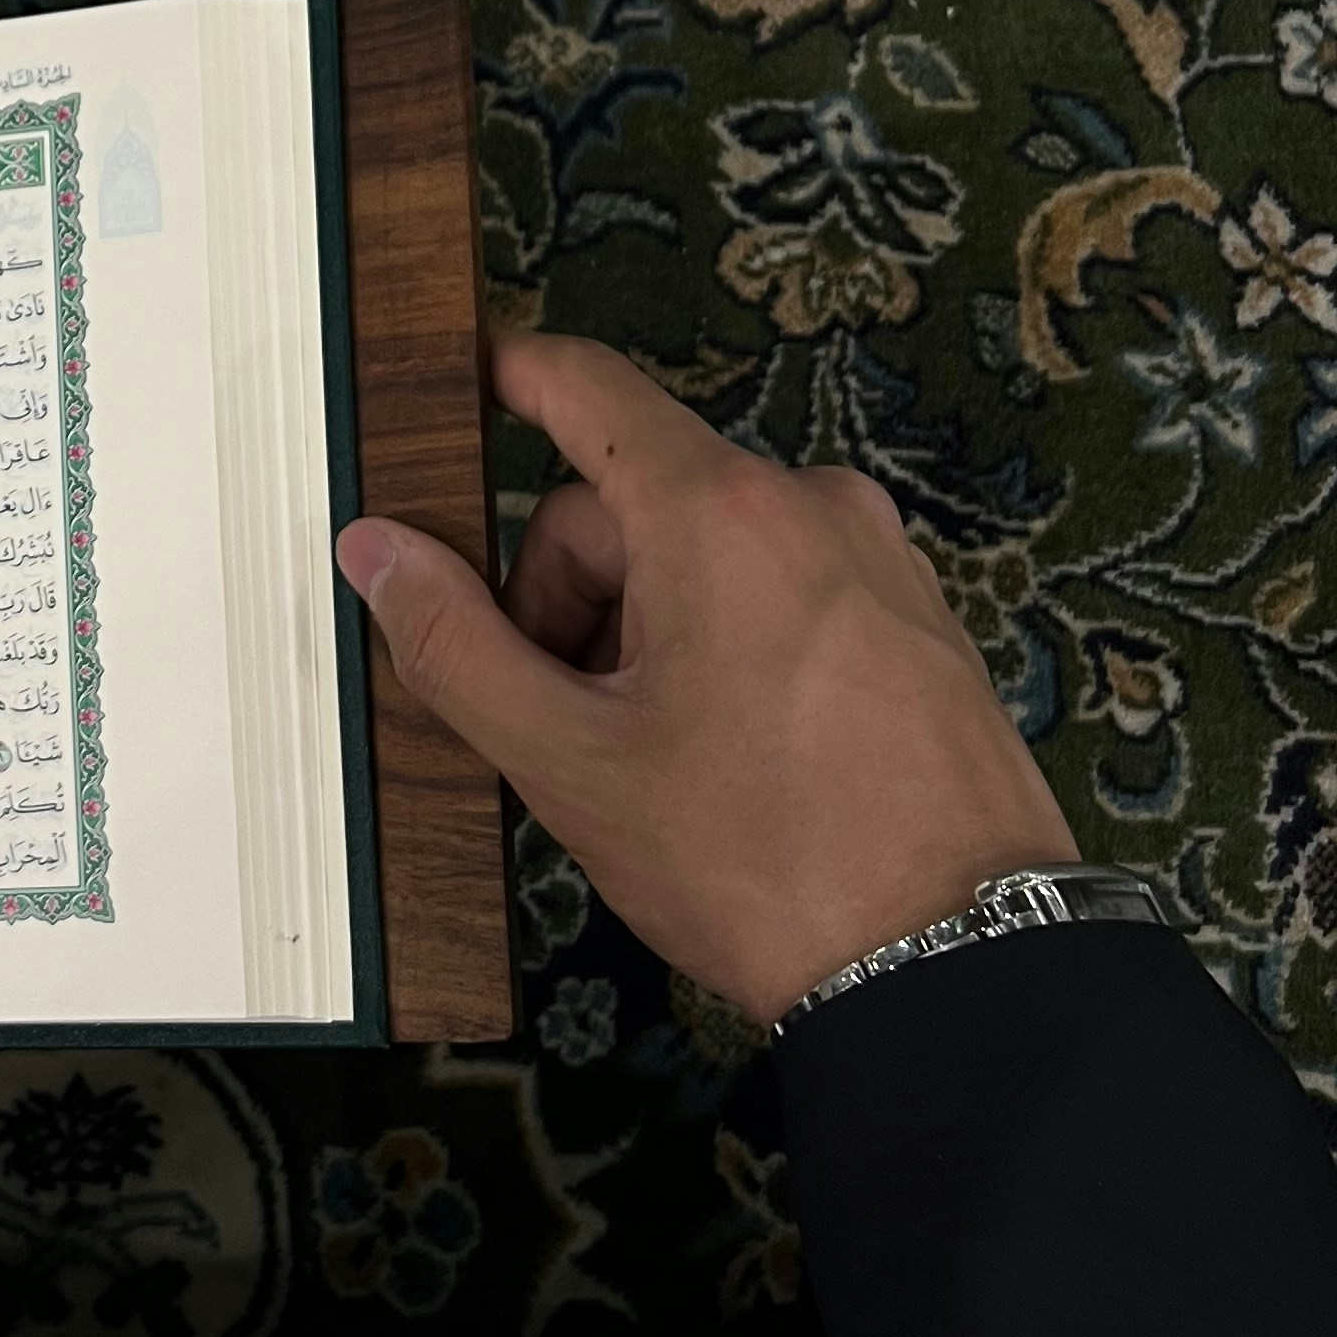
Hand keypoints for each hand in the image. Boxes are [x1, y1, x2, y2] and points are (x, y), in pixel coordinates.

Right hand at [336, 328, 1074, 1026]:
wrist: (958, 962)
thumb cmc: (767, 860)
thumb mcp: (574, 762)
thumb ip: (456, 644)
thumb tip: (379, 551)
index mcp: (720, 512)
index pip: (589, 386)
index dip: (511, 373)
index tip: (467, 378)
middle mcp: (811, 507)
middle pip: (633, 502)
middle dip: (567, 593)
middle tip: (553, 715)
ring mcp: (878, 561)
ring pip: (708, 553)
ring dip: (644, 626)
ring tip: (645, 756)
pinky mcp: (918, 622)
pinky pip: (784, 592)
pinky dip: (725, 644)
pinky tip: (725, 755)